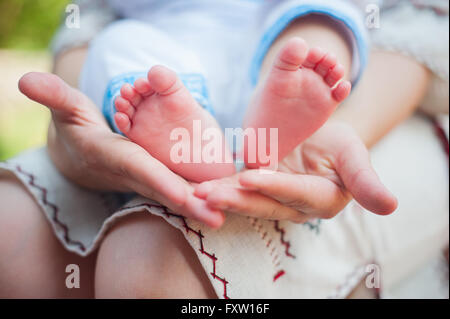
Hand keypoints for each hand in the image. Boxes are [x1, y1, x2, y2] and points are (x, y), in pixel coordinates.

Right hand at [19, 72, 223, 227]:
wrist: (80, 157)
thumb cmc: (77, 130)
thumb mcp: (67, 109)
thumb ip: (54, 97)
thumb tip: (25, 81)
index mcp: (115, 157)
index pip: (140, 170)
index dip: (160, 182)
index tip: (184, 196)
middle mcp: (134, 174)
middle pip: (165, 190)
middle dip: (190, 205)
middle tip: (219, 218)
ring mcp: (146, 180)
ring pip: (176, 195)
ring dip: (200, 206)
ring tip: (229, 214)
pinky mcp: (155, 181)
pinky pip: (178, 191)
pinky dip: (198, 199)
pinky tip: (221, 203)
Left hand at [195, 121, 397, 222]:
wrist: (322, 141)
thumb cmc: (341, 146)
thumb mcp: (354, 156)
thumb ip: (366, 181)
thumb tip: (392, 207)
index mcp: (321, 199)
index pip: (296, 193)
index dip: (275, 186)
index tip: (251, 179)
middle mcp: (294, 206)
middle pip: (264, 204)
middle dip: (236, 201)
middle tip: (207, 196)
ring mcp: (273, 199)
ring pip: (245, 200)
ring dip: (221, 197)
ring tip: (196, 194)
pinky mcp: (257, 189)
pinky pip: (236, 190)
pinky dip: (218, 187)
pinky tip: (196, 187)